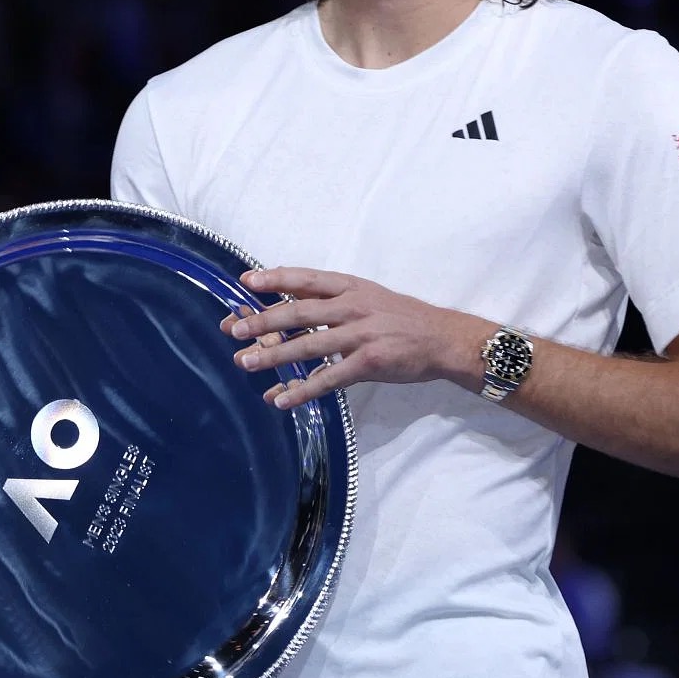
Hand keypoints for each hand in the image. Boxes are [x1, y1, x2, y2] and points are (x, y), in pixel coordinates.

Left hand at [221, 267, 482, 407]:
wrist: (444, 339)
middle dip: (263, 321)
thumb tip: (286, 304)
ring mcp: (362, 335)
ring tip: (245, 363)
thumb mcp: (367, 296)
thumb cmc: (400, 317)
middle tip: (234, 329)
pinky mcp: (370, 363)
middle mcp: (353, 307)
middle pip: (299, 312)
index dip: (275, 278)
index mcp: (350, 287)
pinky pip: (329, 379)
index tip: (246, 281)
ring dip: (274, 356)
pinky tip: (280, 399)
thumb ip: (330, 300)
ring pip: (309, 345)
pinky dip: (302, 390)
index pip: (306, 278)